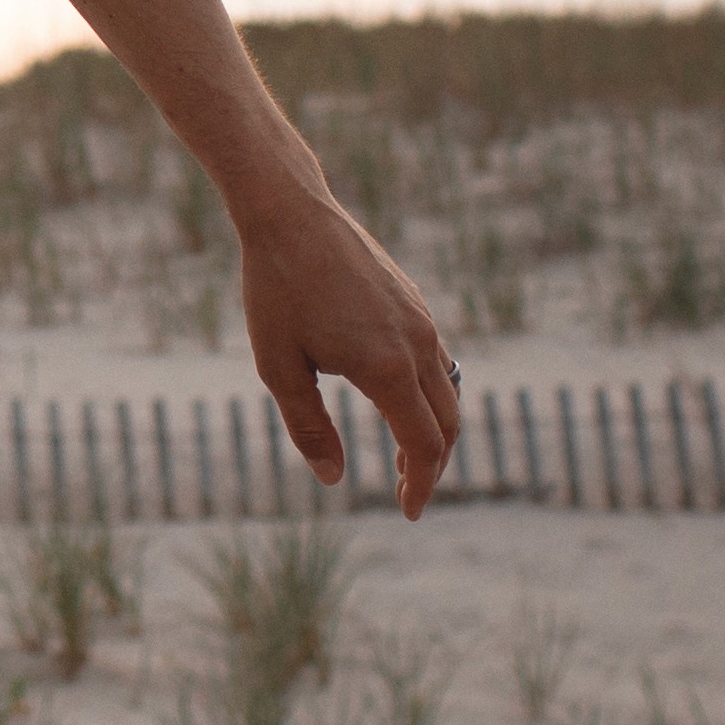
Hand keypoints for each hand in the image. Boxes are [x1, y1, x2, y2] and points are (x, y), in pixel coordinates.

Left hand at [236, 177, 462, 518]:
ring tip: (408, 457)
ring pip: (448, 390)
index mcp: (389, 368)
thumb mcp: (279, 368)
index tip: (407, 512)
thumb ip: (309, 428)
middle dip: (433, 466)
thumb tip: (333, 478)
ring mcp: (422, 319)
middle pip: (448, 424)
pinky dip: (430, 393)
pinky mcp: (414, 301)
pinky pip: (438, 359)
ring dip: (435, 430)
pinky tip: (401, 401)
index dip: (421, 485)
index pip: (425, 445)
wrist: (291, 213)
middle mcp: (419, 344)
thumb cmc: (276, 290)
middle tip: (408, 493)